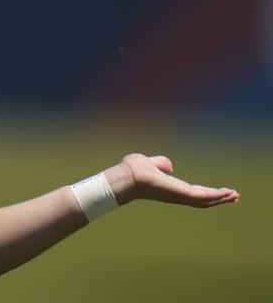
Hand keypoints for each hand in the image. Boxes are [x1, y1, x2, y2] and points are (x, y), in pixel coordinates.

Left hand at [106, 153, 239, 207]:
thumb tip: (168, 166)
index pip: (193, 192)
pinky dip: (216, 195)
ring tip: (235, 196)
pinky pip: (203, 197)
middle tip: (234, 197)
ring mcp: (180, 196)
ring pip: (205, 200)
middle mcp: (178, 195)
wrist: (128, 176)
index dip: (207, 192)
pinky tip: (228, 193)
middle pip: (203, 199)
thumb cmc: (134, 170)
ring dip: (221, 198)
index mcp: (172, 188)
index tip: (220, 192)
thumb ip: (161, 164)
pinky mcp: (182, 194)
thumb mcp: (151, 163)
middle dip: (218, 198)